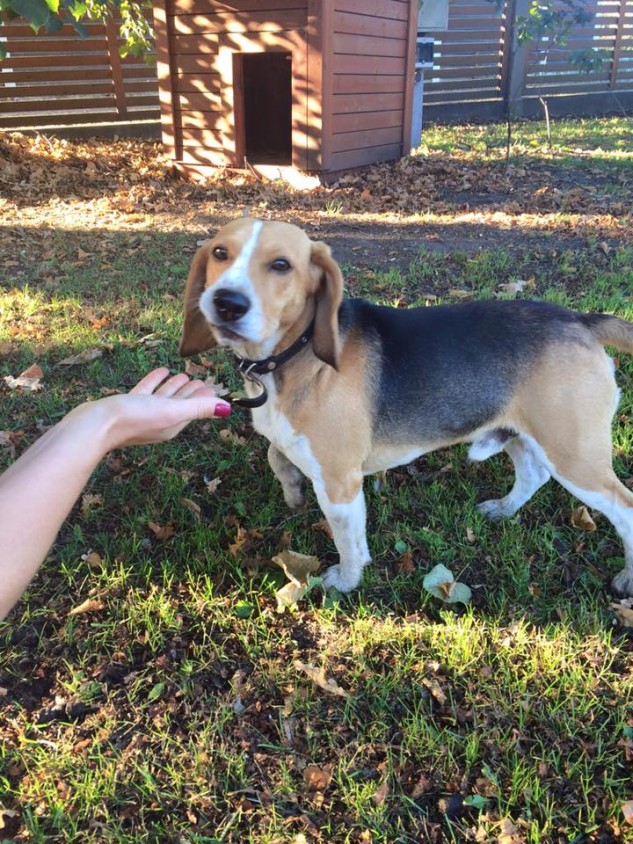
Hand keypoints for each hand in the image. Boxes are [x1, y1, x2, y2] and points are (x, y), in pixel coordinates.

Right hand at [66, 367, 231, 450]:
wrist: (93, 425)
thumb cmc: (132, 418)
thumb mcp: (170, 411)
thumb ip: (198, 409)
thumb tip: (226, 409)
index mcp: (172, 425)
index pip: (193, 410)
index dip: (204, 399)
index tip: (213, 387)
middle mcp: (158, 421)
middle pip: (180, 404)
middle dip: (191, 393)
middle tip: (201, 380)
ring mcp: (142, 414)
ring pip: (163, 398)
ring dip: (174, 387)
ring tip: (182, 374)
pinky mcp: (127, 406)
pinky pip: (145, 392)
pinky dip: (155, 382)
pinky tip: (160, 371)